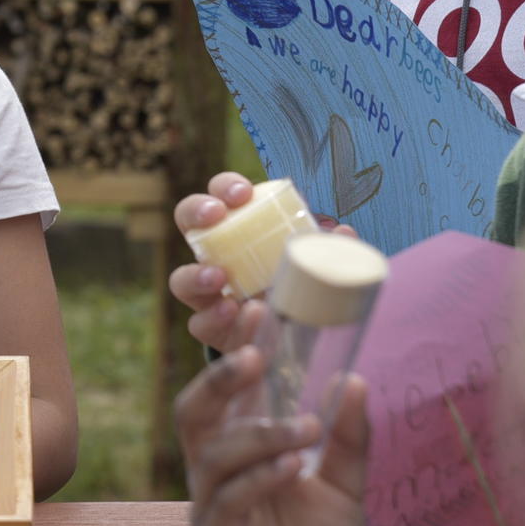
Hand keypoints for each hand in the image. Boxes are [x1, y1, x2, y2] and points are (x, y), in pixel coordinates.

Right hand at [172, 172, 355, 350]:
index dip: (225, 187)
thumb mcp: (308, 264)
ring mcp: (207, 294)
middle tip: (215, 215)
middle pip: (187, 222)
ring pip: (180, 279)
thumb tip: (344, 232)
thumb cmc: (293, 287)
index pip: (220, 196)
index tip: (243, 193)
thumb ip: (322, 249)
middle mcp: (214, 256)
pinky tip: (232, 313)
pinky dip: (213, 318)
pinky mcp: (211, 328)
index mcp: (238, 231)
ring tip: (218, 276)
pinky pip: (199, 323)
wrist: (288, 339)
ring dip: (196, 274)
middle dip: (196, 211)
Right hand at [181, 304, 371, 525]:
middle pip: (194, 410)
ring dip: (258, 432)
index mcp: (239, 448)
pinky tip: (293, 469)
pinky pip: (227, 500)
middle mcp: (215, 470)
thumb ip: (349, 435)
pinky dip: (260, 478)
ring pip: (212, 452)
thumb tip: (354, 377)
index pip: (229, 389)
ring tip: (305, 429)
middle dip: (220, 378)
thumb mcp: (346, 483)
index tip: (256, 309)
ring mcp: (210, 505)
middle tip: (257, 354)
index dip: (236, 349)